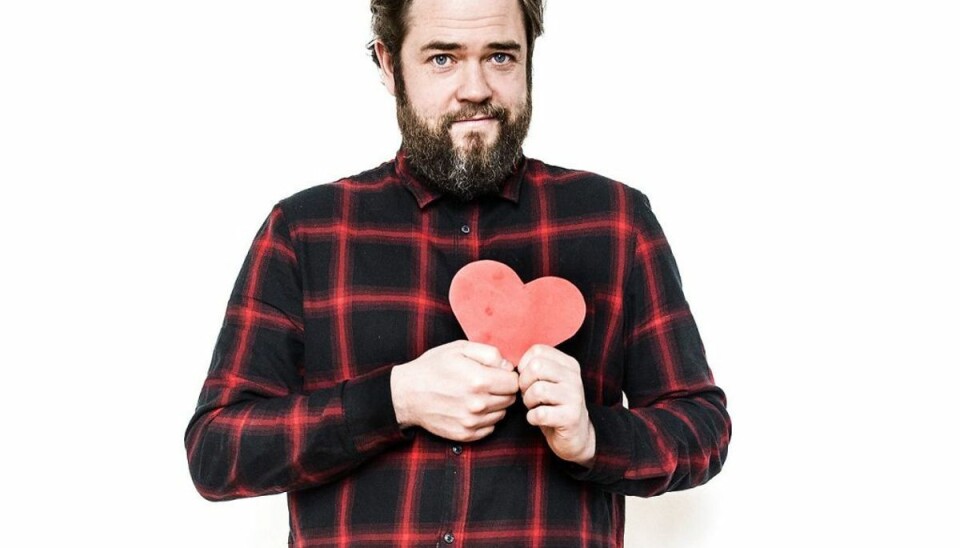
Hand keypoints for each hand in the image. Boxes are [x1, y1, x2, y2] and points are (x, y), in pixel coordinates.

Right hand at [391, 340, 517, 441]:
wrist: (407, 394)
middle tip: (486, 383)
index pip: (514, 382)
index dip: (508, 376)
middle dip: (502, 390)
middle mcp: (478, 404)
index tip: (498, 374)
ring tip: (475, 395)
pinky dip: (485, 419)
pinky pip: (490, 428)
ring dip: (494, 405)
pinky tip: (470, 408)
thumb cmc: (432, 368)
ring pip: (501, 414)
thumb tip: (508, 367)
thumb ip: (490, 353)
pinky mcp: (465, 435)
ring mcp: (472, 422)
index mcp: (479, 380)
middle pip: (510, 399)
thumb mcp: (459, 348)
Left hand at [518, 345, 595, 466]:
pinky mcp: (571, 417)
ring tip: (534, 407)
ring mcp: (574, 397)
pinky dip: (532, 418)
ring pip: (537, 390)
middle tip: (528, 394)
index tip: (528, 379)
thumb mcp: (548, 381)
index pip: (538, 350)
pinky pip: (540, 413)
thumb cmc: (554, 406)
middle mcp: (574, 377)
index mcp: (568, 364)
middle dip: (524, 383)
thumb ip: (535, 368)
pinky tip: (537, 419)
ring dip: (528, 401)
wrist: (576, 435)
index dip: (524, 365)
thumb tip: (510, 364)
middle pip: (536, 367)